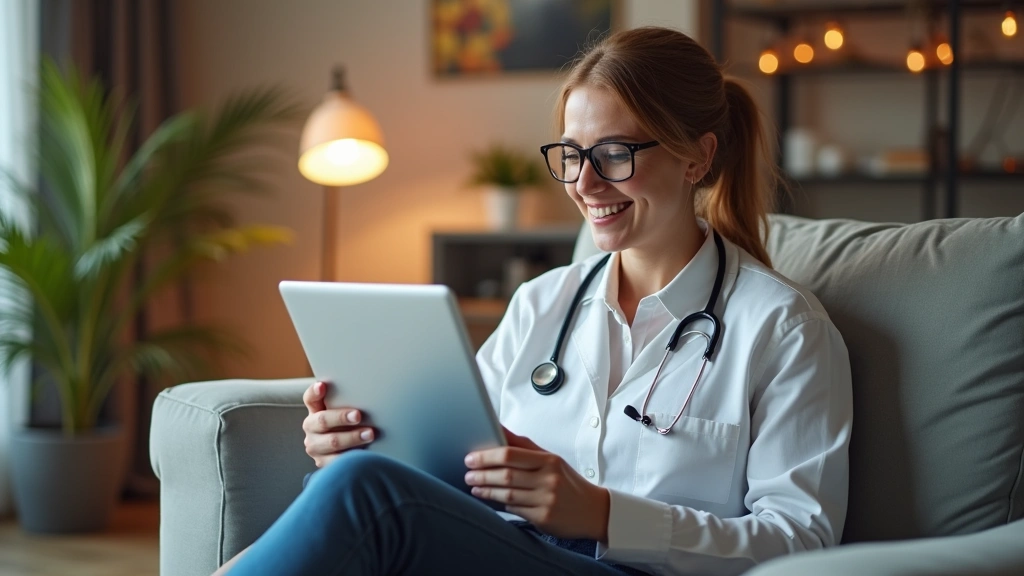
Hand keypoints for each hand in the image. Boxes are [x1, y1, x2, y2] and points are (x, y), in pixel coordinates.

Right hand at [302, 381, 374, 467]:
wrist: (343, 450)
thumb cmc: (347, 424)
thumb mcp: (344, 411)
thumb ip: (348, 402)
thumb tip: (370, 390)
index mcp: (315, 410)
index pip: (310, 398)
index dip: (315, 392)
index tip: (323, 385)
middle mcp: (311, 427)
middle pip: (323, 420)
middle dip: (341, 417)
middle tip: (359, 415)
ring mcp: (315, 446)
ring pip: (332, 442)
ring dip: (352, 437)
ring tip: (370, 434)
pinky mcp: (322, 462)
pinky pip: (337, 461)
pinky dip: (352, 456)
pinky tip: (365, 453)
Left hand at [464, 428, 609, 541]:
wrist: (592, 509)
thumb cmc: (566, 480)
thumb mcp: (550, 459)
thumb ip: (523, 445)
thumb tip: (497, 427)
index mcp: (549, 460)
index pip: (511, 454)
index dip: (487, 456)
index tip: (471, 457)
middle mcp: (549, 479)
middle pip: (507, 475)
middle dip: (483, 474)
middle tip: (467, 473)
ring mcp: (547, 500)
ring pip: (508, 495)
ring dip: (486, 490)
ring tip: (473, 486)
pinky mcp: (544, 518)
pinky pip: (515, 510)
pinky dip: (499, 504)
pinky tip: (489, 499)